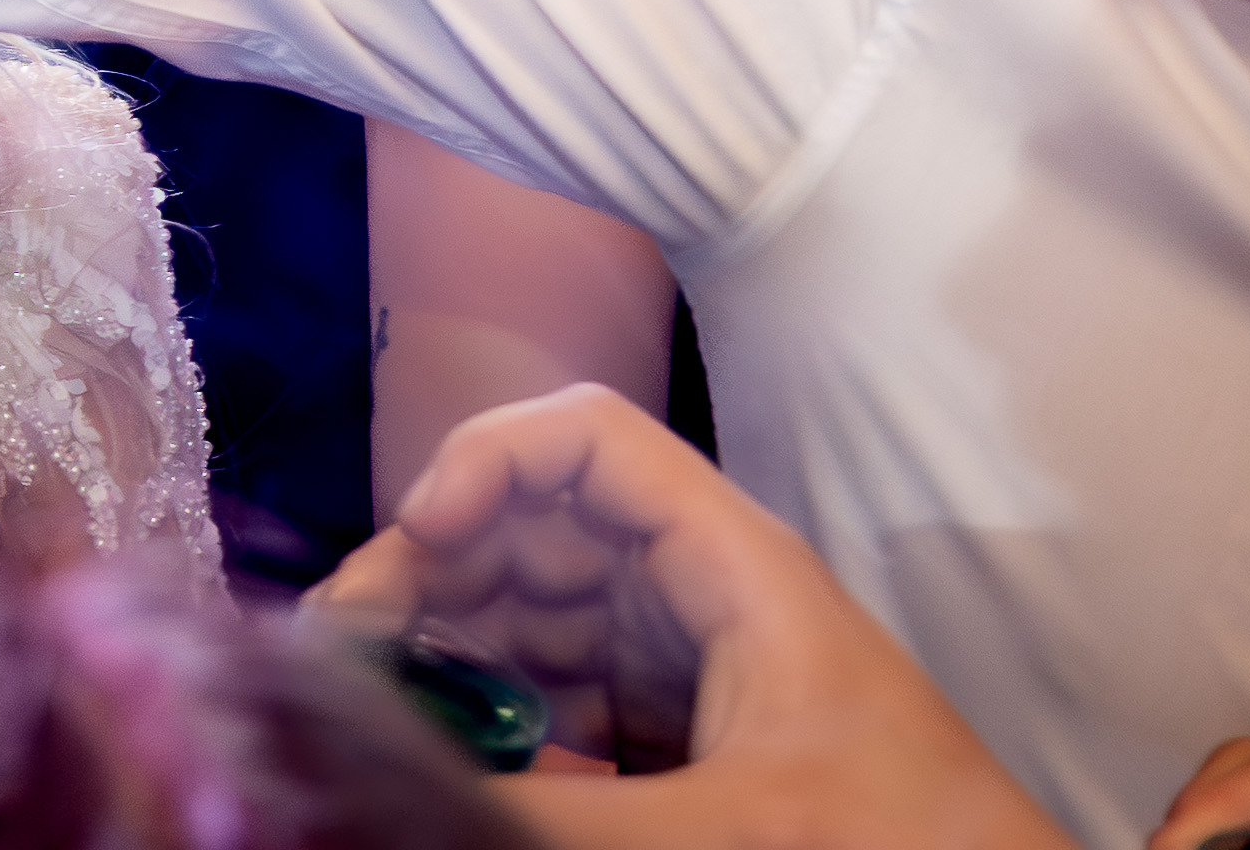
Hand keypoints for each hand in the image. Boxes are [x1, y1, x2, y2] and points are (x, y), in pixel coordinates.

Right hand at [311, 386, 1060, 843]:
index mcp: (731, 566)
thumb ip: (555, 815)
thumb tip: (396, 786)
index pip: (587, 439)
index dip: (486, 461)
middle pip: (532, 523)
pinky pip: (553, 690)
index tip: (419, 539)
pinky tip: (438, 744)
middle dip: (432, 563)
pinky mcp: (672, 734)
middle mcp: (695, 592)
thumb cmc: (902, 846)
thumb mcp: (724, 831)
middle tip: (347, 642)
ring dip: (444, 638)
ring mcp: (679, 664)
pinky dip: (488, 706)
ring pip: (528, 608)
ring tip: (366, 692)